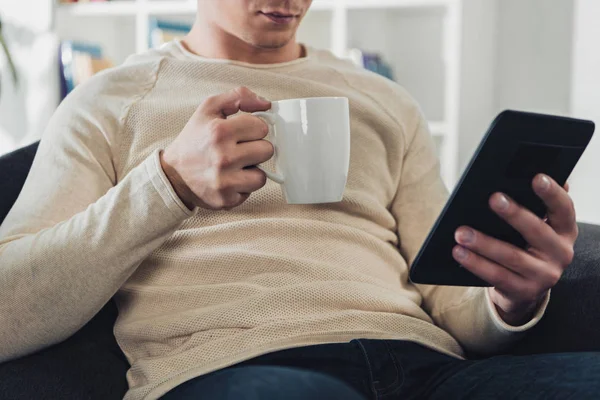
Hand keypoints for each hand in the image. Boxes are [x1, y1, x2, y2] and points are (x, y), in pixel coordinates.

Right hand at [160, 87, 273, 209]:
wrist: (173, 175)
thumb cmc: (194, 140)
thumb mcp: (209, 109)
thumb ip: (238, 97)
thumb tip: (266, 104)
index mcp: (219, 131)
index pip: (261, 127)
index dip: (253, 129)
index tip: (242, 133)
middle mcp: (223, 157)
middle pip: (267, 150)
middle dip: (255, 149)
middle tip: (239, 149)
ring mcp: (225, 181)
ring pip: (262, 175)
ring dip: (252, 170)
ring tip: (235, 166)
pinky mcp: (226, 199)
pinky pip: (251, 192)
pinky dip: (243, 186)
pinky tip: (229, 179)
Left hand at [453, 175, 576, 325]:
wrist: (523, 289)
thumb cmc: (525, 247)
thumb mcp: (535, 227)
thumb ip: (533, 206)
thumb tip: (521, 175)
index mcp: (564, 230)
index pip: (564, 208)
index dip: (553, 193)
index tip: (537, 177)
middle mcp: (561, 253)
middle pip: (536, 230)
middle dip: (514, 214)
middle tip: (493, 198)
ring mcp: (545, 275)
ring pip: (512, 256)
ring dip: (484, 243)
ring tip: (461, 232)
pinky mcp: (524, 291)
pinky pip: (497, 276)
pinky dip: (475, 263)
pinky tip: (459, 252)